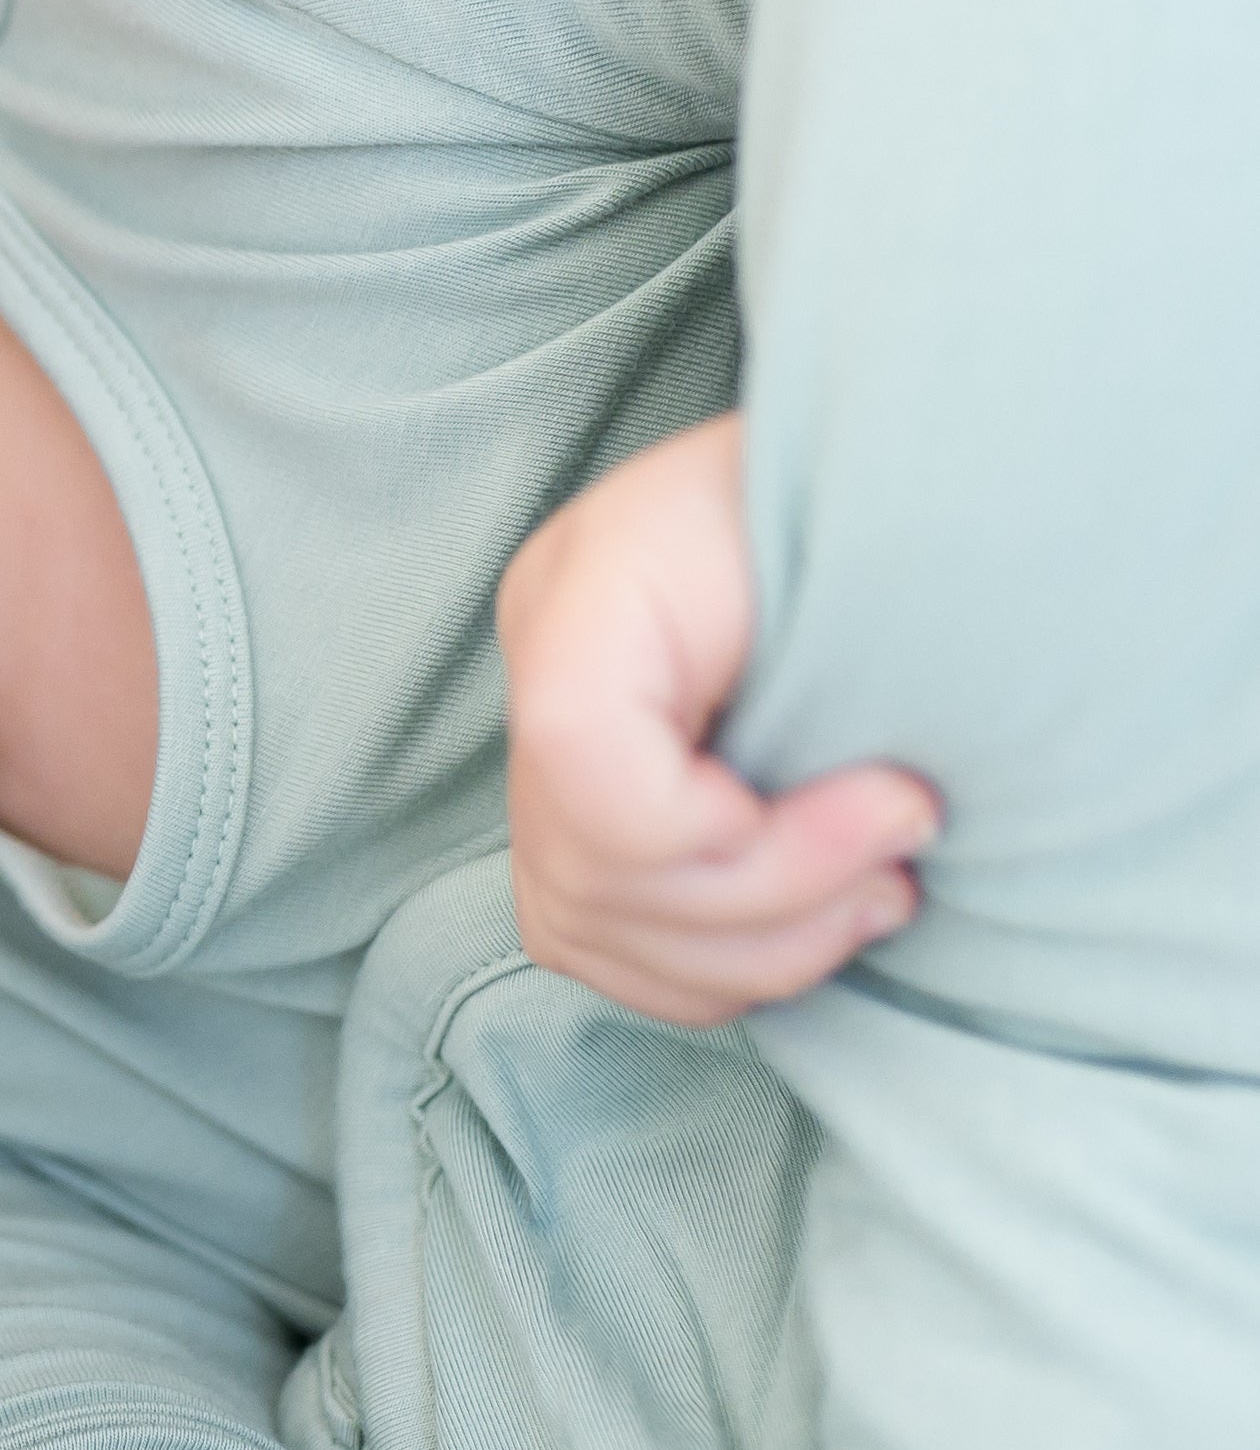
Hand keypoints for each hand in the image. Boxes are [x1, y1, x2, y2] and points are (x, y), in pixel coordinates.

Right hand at [498, 411, 937, 1025]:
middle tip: (910, 854)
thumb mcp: (882, 524)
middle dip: (780, 900)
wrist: (884, 481)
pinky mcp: (575, 823)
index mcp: (592, 578)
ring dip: (761, 949)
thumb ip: (861, 631)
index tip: (898, 799)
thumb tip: (896, 790)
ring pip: (590, 930)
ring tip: (881, 893)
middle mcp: (538, 667)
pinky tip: (813, 919)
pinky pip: (604, 951)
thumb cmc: (890, 496)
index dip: (733, 829)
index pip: (582, 748)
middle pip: (592, 868)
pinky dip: (717, 968)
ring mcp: (541, 748)